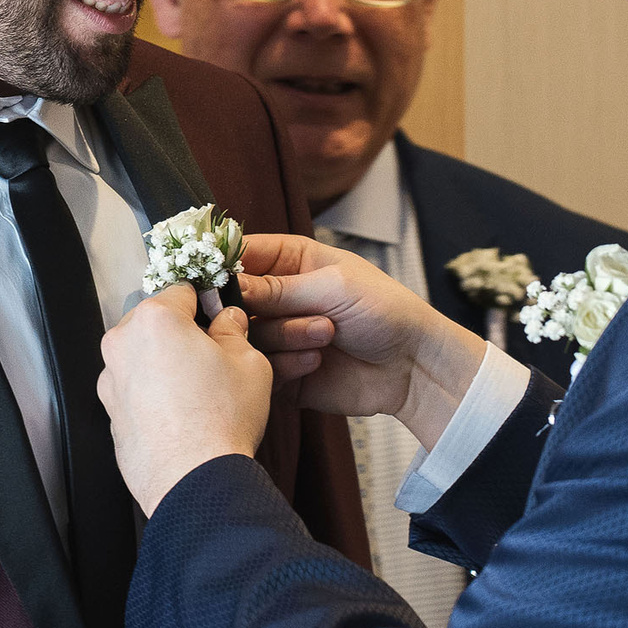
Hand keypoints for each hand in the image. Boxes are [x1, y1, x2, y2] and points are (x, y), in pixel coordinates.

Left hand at [98, 285, 274, 516]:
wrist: (193, 480)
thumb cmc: (221, 418)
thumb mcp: (248, 363)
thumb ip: (234, 331)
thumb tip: (228, 319)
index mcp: (156, 319)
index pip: (182, 290)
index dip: (206, 301)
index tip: (220, 317)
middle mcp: (123, 343)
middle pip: (156, 321)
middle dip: (181, 332)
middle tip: (212, 356)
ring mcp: (111, 379)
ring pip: (141, 355)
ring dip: (164, 362)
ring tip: (198, 390)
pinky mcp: (109, 411)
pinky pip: (134, 388)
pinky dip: (152, 393)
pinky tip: (180, 413)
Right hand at [236, 234, 488, 431]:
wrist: (413, 366)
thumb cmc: (384, 311)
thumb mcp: (333, 285)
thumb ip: (277, 287)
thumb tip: (226, 287)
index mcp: (290, 261)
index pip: (241, 254)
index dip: (224, 265)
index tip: (214, 278)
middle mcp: (279, 298)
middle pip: (235, 301)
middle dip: (261, 309)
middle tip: (293, 313)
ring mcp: (280, 336)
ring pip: (247, 337)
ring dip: (286, 337)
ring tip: (326, 336)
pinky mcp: (282, 373)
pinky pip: (261, 370)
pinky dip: (286, 366)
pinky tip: (317, 362)